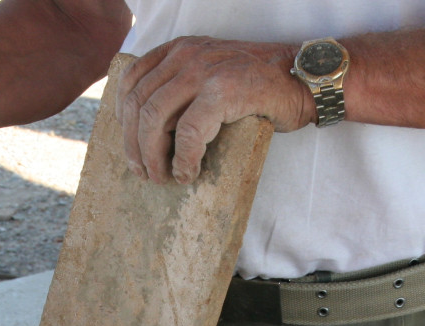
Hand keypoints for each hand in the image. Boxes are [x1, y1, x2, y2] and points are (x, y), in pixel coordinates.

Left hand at [118, 36, 315, 184]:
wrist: (303, 80)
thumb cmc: (259, 87)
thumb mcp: (212, 75)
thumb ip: (183, 88)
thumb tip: (152, 130)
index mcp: (180, 49)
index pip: (132, 79)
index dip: (122, 116)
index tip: (128, 142)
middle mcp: (187, 55)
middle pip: (139, 103)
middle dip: (134, 145)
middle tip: (143, 172)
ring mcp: (205, 70)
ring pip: (155, 118)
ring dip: (152, 156)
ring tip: (162, 177)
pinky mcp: (223, 91)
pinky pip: (189, 132)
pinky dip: (184, 159)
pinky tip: (188, 173)